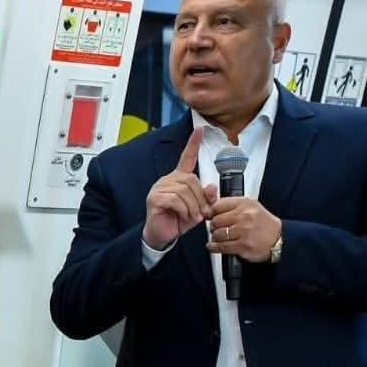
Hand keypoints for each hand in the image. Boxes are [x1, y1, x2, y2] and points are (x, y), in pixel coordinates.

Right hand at [142, 128, 215, 248]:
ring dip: (193, 206)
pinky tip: (182, 216)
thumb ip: (206, 197)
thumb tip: (211, 187)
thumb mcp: (198, 209)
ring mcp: (159, 188)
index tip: (199, 129)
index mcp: (178, 179)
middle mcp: (168, 180)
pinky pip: (176, 199)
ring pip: (185, 190)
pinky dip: (183, 210)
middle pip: (191, 180)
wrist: (162, 236)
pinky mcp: (155, 198)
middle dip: (200, 199)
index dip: (193, 144)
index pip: (186, 158)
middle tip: (201, 213)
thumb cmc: (178, 221)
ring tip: (192, 217)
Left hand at [206, 196, 280, 263]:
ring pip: (217, 234)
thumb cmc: (263, 224)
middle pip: (215, 221)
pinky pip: (221, 247)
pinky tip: (213, 246)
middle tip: (216, 229)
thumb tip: (210, 208)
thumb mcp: (251, 207)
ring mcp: (243, 231)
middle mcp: (244, 216)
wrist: (279, 239)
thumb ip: (231, 206)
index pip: (218, 205)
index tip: (209, 216)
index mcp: (245, 204)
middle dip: (213, 226)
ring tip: (218, 238)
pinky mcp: (243, 246)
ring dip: (215, 237)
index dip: (211, 212)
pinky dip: (214, 247)